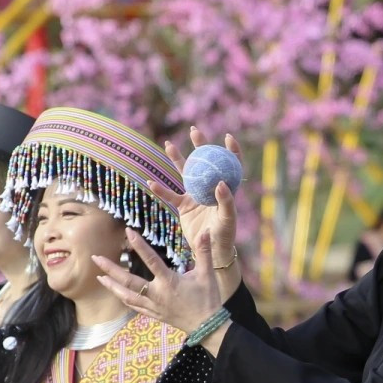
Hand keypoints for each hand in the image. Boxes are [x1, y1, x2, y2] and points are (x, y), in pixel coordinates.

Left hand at [95, 229, 224, 336]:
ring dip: (112, 286)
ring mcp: (153, 306)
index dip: (139, 245)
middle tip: (96, 258)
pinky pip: (134, 306)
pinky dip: (123, 298)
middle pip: (128, 280)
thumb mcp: (207, 274)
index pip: (151, 260)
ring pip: (126, 295)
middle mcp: (156, 294)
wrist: (207, 326)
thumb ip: (205, 252)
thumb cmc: (207, 299)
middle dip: (111, 269)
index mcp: (169, 282)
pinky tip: (116, 293)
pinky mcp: (153, 314)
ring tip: (99, 277)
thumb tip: (206, 231)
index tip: (128, 232)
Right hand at [153, 128, 240, 267]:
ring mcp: (195, 196)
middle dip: (200, 146)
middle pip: (205, 162)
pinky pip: (171, 195)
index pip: (231, 165)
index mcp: (225, 189)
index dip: (231, 151)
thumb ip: (225, 201)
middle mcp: (210, 189)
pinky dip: (161, 190)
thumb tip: (220, 182)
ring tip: (168, 145)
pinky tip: (150, 182)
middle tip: (194, 131)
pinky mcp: (184, 206)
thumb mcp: (227, 219)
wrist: (210, 252)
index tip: (227, 137)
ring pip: (185, 174)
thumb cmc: (224, 236)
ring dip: (177, 159)